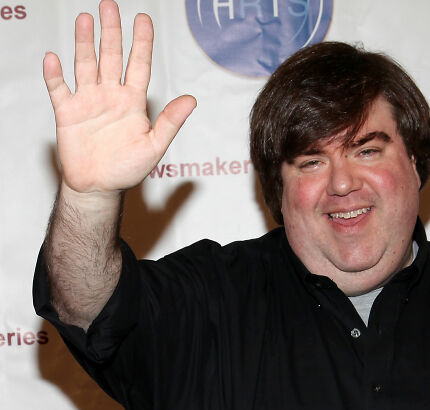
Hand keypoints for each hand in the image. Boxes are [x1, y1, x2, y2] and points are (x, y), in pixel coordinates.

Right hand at [43, 0, 195, 195]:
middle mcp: (110, 95)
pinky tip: (54, 59)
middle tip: (109, 5)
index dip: (141, 42)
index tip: (143, 19)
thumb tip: (191, 100)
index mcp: (132, 102)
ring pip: (85, 65)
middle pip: (111, 57)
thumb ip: (170, 122)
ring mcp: (88, 101)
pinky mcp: (67, 112)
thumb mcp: (154, 147)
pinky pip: (59, 88)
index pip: (139, 65)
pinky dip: (55, 74)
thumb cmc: (127, 169)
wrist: (99, 187)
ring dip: (84, 43)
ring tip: (85, 19)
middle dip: (111, 31)